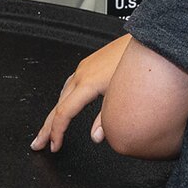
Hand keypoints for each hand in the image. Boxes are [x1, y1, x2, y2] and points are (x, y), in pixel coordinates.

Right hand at [31, 34, 130, 152]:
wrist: (149, 41)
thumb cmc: (141, 64)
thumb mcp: (123, 95)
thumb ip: (107, 118)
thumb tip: (96, 137)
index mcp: (88, 83)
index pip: (64, 113)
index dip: (57, 133)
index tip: (55, 146)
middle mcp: (82, 73)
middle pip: (58, 104)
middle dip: (47, 126)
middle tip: (38, 144)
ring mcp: (85, 66)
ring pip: (63, 93)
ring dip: (54, 112)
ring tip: (49, 128)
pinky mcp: (91, 62)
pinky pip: (71, 83)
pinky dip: (64, 98)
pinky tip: (67, 103)